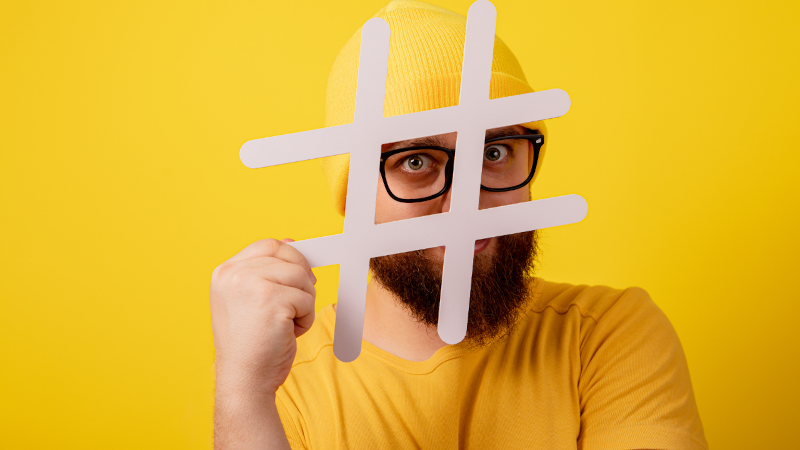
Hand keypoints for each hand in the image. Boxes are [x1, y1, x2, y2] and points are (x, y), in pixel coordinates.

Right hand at [210, 238, 316, 394]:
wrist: (244, 380)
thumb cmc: (251, 345)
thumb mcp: (249, 300)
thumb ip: (265, 273)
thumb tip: (294, 245)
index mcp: (224, 272)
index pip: (268, 245)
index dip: (292, 256)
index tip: (301, 275)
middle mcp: (233, 274)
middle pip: (289, 258)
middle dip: (302, 281)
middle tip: (298, 305)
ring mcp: (251, 285)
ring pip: (301, 278)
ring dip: (304, 304)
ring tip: (285, 325)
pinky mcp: (271, 300)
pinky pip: (307, 300)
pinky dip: (306, 319)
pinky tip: (288, 334)